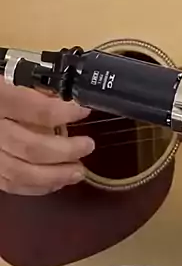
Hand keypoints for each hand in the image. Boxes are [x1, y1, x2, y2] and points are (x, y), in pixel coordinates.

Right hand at [0, 78, 94, 195]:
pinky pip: (9, 184)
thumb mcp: (1, 79)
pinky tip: (55, 182)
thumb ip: (28, 88)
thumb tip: (61, 98)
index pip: (35, 109)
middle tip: (88, 146)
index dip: (63, 112)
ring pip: (20, 173)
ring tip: (78, 171)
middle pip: (30, 147)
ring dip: (55, 176)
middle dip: (65, 151)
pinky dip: (35, 187)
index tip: (84, 110)